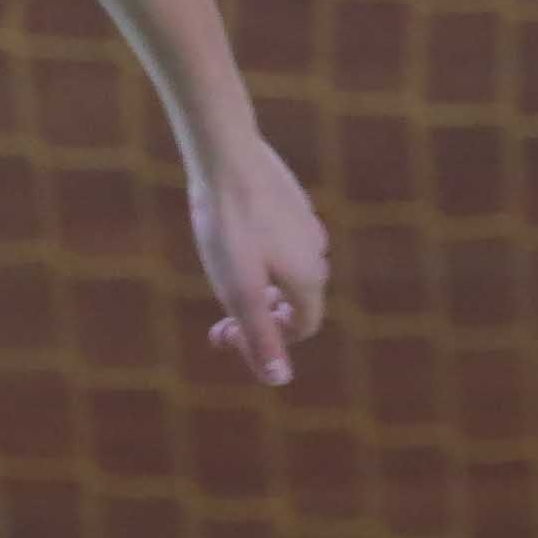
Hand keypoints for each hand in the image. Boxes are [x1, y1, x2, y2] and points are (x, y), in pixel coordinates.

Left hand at [187, 135, 329, 387]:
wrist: (226, 157)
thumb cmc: (229, 227)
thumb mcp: (239, 292)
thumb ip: (260, 336)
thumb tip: (279, 380)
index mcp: (309, 278)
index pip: (302, 328)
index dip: (268, 344)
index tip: (226, 336)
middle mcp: (317, 250)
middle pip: (295, 301)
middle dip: (259, 318)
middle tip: (220, 322)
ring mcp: (306, 222)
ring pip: (287, 270)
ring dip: (259, 287)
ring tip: (223, 281)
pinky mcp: (290, 199)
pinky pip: (280, 241)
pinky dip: (259, 256)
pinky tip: (232, 243)